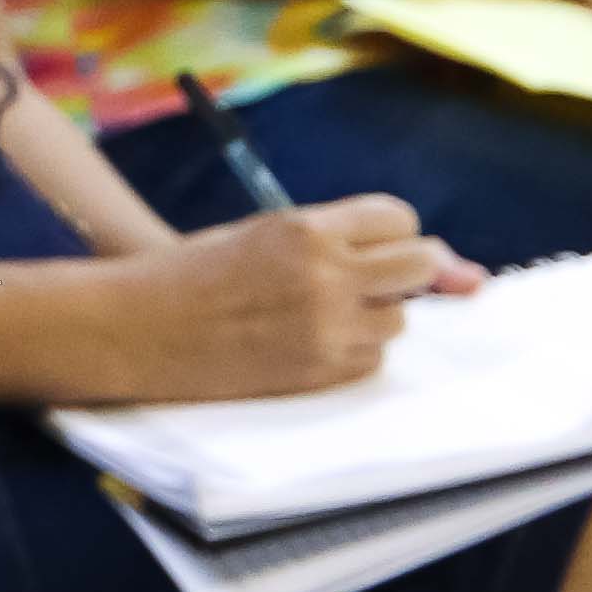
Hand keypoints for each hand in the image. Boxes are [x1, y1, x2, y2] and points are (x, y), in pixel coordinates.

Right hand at [105, 200, 467, 400]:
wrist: (136, 330)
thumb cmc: (193, 275)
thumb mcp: (263, 235)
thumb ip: (340, 240)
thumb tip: (455, 268)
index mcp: (305, 228)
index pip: (399, 220)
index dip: (390, 234)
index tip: (372, 246)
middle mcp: (326, 275)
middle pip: (420, 265)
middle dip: (408, 270)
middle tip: (372, 280)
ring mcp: (327, 327)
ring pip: (400, 319)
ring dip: (375, 315)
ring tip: (319, 313)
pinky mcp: (320, 371)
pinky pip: (372, 359)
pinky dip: (353, 350)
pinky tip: (307, 342)